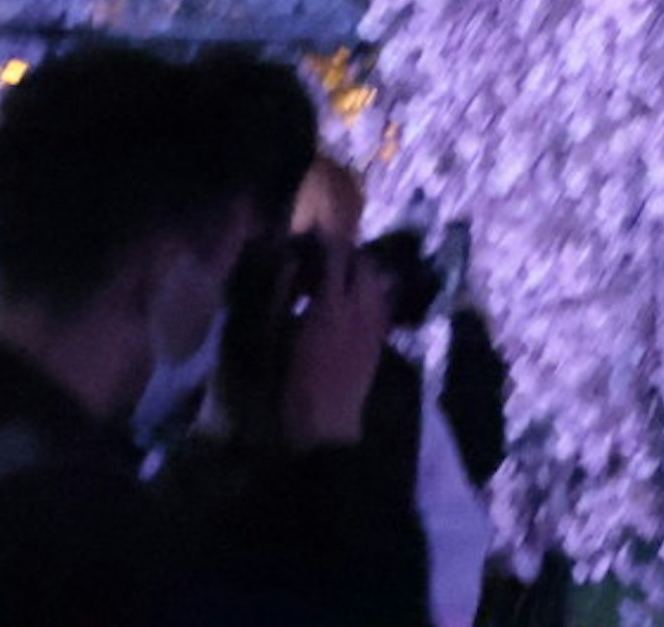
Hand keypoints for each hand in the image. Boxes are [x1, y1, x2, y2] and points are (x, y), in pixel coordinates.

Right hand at [283, 233, 393, 448]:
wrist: (326, 426)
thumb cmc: (293, 385)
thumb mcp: (281, 338)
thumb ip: (288, 299)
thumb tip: (290, 268)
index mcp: (330, 307)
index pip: (334, 258)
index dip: (324, 242)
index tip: (311, 236)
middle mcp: (360, 309)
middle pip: (363, 263)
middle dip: (346, 253)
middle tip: (324, 257)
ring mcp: (375, 323)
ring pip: (378, 280)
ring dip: (361, 271)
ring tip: (339, 278)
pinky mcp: (381, 338)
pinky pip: (382, 302)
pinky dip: (370, 292)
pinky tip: (352, 302)